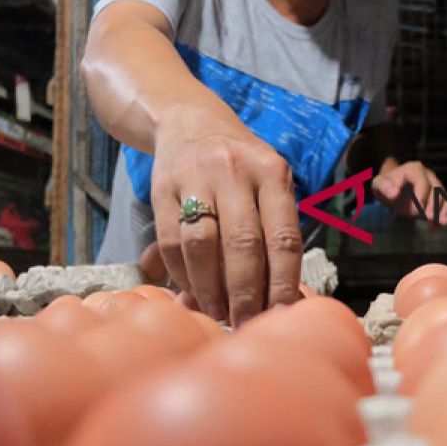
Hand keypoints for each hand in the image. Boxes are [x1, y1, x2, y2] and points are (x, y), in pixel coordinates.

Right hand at [149, 109, 302, 325]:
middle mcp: (236, 171)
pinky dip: (181, 272)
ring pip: (203, 244)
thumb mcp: (269, 183)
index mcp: (273, 173)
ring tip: (216, 314)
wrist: (190, 121)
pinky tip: (191, 290)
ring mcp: (196, 177)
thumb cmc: (241, 168)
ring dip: (210, 287)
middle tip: (245, 324)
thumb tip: (282, 301)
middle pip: (244, 244)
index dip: (283, 282)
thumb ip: (275, 232)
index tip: (281, 315)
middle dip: (246, 293)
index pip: (284, 237)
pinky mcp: (162, 186)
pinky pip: (171, 240)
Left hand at [372, 161, 446, 226]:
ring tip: (440, 222)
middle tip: (428, 217)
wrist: (393, 189)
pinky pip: (445, 206)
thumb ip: (384, 187)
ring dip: (443, 210)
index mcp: (413, 169)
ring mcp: (435, 186)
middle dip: (433, 203)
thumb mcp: (379, 184)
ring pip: (444, 196)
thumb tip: (394, 193)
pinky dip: (443, 216)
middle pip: (436, 188)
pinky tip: (436, 227)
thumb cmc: (387, 185)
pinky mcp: (438, 198)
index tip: (418, 207)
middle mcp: (428, 176)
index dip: (421, 192)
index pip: (420, 179)